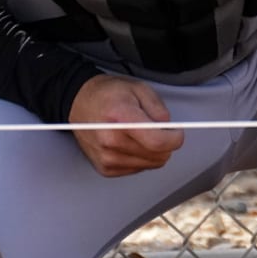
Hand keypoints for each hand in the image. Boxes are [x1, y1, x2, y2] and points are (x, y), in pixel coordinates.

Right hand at [67, 74, 184, 176]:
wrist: (80, 103)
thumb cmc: (109, 94)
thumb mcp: (139, 88)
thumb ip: (158, 109)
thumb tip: (169, 129)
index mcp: (121, 118)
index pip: (158, 142)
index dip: (174, 138)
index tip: (176, 132)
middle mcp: (111, 141)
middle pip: (158, 156)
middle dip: (165, 143)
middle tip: (158, 129)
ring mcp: (106, 158)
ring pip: (151, 164)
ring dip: (153, 151)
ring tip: (140, 134)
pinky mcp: (105, 168)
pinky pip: (138, 169)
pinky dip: (140, 157)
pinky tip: (130, 142)